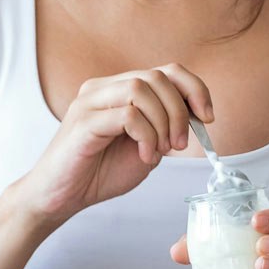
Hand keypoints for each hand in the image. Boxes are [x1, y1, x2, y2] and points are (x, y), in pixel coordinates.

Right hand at [16, 64, 214, 227]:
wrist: (61, 197)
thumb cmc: (98, 173)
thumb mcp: (146, 147)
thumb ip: (165, 128)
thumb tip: (194, 116)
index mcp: (119, 89)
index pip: (166, 70)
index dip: (194, 89)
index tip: (207, 117)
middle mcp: (103, 88)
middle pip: (157, 77)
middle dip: (180, 111)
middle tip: (180, 144)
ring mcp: (90, 102)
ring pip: (141, 89)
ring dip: (163, 122)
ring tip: (160, 151)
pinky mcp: (83, 122)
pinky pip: (127, 115)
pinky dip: (146, 136)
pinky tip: (144, 156)